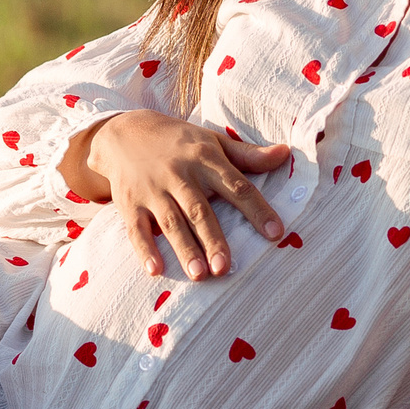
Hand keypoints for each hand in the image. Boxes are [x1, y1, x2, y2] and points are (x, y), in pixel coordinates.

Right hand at [58, 110, 291, 279]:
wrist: (124, 133)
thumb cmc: (179, 142)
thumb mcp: (213, 141)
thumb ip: (248, 154)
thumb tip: (286, 153)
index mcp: (205, 159)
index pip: (236, 186)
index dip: (257, 210)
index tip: (276, 233)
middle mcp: (179, 175)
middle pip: (199, 209)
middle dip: (213, 239)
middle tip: (225, 267)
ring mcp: (153, 191)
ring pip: (171, 222)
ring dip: (184, 248)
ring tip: (200, 275)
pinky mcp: (130, 204)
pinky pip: (136, 229)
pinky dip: (144, 250)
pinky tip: (155, 270)